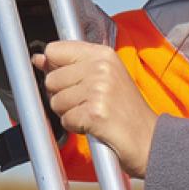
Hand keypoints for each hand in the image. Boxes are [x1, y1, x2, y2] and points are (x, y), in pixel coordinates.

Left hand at [34, 40, 156, 178]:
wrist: (149, 139)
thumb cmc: (126, 111)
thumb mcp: (103, 78)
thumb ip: (70, 66)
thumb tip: (38, 59)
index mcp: (103, 54)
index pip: (55, 50)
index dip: (53, 68)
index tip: (66, 80)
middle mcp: (101, 67)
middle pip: (51, 79)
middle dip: (62, 97)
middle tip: (87, 103)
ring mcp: (99, 89)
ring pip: (55, 102)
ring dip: (69, 114)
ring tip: (92, 114)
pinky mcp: (95, 112)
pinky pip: (65, 120)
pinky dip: (76, 127)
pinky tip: (94, 126)